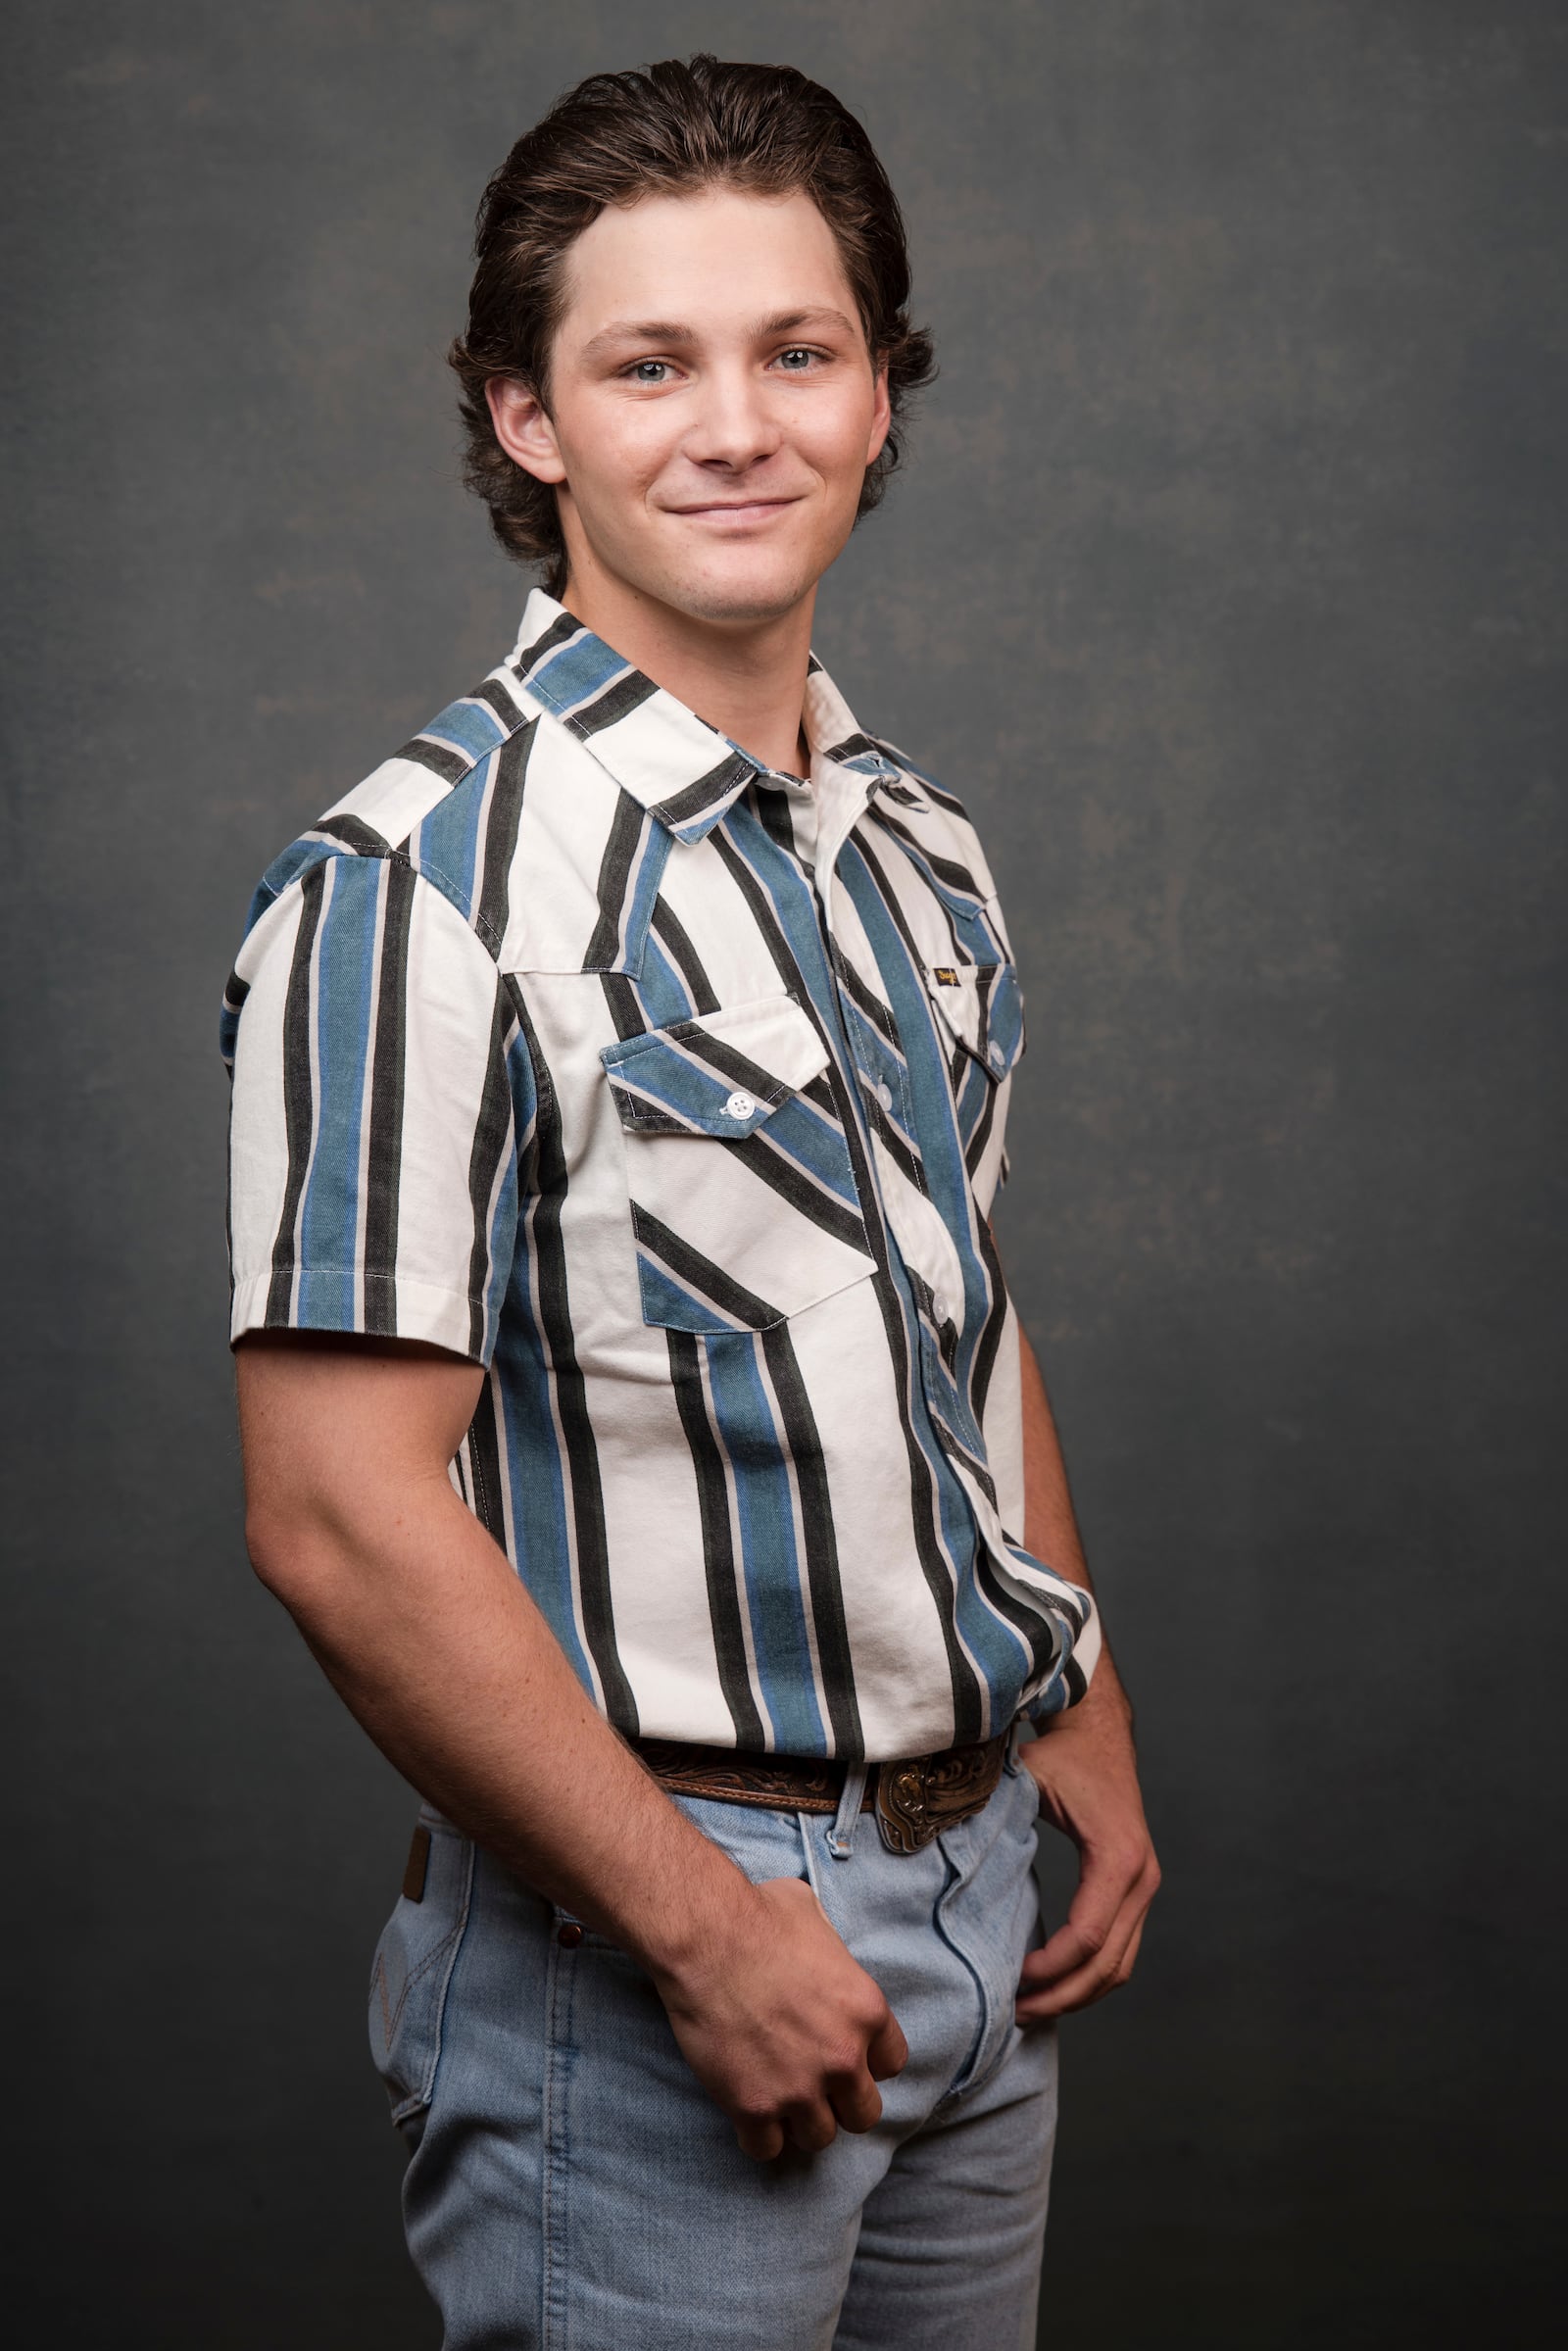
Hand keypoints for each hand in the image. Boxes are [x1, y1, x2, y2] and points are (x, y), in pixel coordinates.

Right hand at [652, 1875, 907, 2160]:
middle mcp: (843, 2057)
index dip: (866, 2061)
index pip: (892, 2064)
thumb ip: (831, 1950)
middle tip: (814, 2084)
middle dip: (840, 2102)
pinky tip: (747, 2111)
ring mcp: (799, 2088)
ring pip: (819, 2138)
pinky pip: (767, 2149)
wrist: (705, 1937)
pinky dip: (758, 2136)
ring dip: (801, 2122)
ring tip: (779, 2098)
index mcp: (866, 2011)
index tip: (844, 2054)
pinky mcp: (754, 2107)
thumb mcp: (816, 1917)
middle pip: (863, 2114)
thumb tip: (821, 1947)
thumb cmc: (758, 1914)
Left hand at [1016, 1675, 1159, 2019]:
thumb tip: (937, 1832)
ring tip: (1031, 2008)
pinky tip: (1053, 1983)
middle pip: (1109, 1965)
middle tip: (1015, 2014)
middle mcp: (1142, 1878)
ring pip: (1122, 1965)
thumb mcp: (1027, 1778)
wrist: (1097, 1727)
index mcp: (1118, 1857)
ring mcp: (1146, 1886)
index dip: (1050, 1971)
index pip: (1087, 1938)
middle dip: (1063, 1998)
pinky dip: (1091, 1975)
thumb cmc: (1061, 1753)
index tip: (1012, 1982)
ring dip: (1079, 1995)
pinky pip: (1122, 1949)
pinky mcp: (1138, 1888)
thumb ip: (992, 1809)